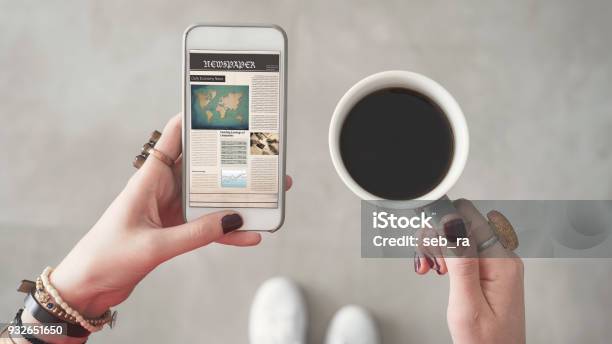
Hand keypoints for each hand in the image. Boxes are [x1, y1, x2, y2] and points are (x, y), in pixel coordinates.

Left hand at [49, 114, 292, 317]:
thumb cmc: (107, 257)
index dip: (194, 119)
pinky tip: (249, 235)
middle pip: (202, 167)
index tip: (222, 108)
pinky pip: (207, 225)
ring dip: (236, 198)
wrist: (88, 286)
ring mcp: (170, 210)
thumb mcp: (154, 245)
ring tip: (267, 196)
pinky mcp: (174, 230)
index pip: (173, 138)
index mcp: (149, 179)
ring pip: (210, 197)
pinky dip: (227, 230)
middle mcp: (162, 189)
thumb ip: (195, 233)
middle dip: (231, 162)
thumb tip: (233, 220)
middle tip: (260, 158)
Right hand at [415, 199, 524, 343]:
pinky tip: (438, 270)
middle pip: (460, 222)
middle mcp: (502, 258)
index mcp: (501, 262)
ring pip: (457, 234)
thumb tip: (451, 222)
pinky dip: (443, 256)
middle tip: (428, 262)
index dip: (441, 221)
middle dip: (436, 237)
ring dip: (436, 247)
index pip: (469, 217)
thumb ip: (460, 260)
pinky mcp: (487, 270)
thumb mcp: (467, 304)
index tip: (425, 237)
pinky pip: (461, 249)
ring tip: (431, 269)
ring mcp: (495, 263)